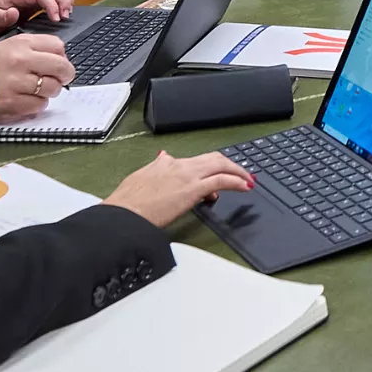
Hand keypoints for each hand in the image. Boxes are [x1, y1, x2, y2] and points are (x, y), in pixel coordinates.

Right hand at [0, 33, 74, 121]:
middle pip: (62, 67)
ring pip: (53, 88)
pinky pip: (41, 105)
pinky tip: (27, 98)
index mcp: (21, 44)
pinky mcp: (14, 103)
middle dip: (65, 74)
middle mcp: (21, 61)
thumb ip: (38, 48)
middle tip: (60, 78)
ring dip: (50, 91)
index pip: (58, 46)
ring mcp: (17, 83)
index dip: (61, 56)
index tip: (58, 62)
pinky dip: (37, 104)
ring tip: (38, 89)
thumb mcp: (12, 46)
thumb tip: (63, 58)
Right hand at [105, 150, 254, 226]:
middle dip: (230, 165)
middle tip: (242, 174)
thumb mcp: (140, 179)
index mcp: (165, 163)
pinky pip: (221, 180)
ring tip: (248, 180)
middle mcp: (178, 165)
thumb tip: (162, 158)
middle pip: (212, 158)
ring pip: (220, 165)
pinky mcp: (192, 189)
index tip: (214, 182)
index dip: (209, 169)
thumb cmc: (127, 204)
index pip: (195, 162)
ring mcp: (186, 175)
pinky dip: (237, 181)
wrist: (123, 214)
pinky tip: (245, 187)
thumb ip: (154, 169)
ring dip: (238, 172)